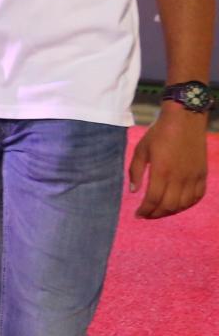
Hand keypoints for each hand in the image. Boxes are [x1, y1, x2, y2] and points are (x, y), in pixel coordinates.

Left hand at [128, 103, 207, 218]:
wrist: (185, 119)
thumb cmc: (159, 133)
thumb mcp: (141, 149)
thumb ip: (136, 171)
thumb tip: (133, 191)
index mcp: (162, 171)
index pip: (153, 199)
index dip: (145, 210)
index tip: (138, 215)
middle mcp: (179, 177)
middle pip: (169, 206)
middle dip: (156, 214)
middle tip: (147, 215)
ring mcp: (193, 176)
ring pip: (183, 204)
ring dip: (171, 211)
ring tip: (160, 211)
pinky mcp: (202, 174)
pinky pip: (197, 196)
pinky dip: (187, 204)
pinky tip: (178, 204)